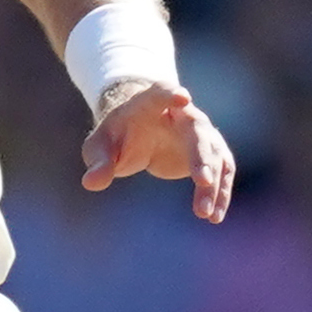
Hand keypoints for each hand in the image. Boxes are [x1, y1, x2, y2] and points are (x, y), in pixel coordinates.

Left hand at [80, 79, 236, 222]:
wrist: (137, 132)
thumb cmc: (116, 135)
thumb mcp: (100, 147)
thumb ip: (98, 162)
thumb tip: (91, 183)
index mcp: (153, 102)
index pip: (163, 93)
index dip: (172, 95)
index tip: (183, 98)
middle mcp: (185, 114)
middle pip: (198, 131)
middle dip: (202, 156)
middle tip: (203, 181)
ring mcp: (201, 133)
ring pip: (215, 156)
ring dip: (213, 185)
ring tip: (204, 214)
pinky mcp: (210, 153)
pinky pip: (220, 173)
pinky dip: (219, 194)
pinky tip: (214, 218)